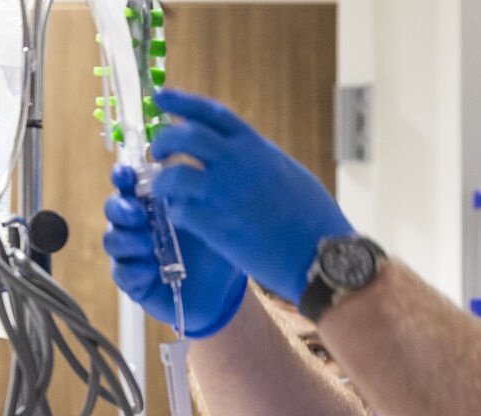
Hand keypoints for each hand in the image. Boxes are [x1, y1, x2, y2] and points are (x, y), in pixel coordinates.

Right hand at [104, 164, 247, 336]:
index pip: (129, 183)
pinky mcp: (133, 281)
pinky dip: (133, 270)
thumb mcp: (215, 219)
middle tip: (138, 213)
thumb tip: (193, 168)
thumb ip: (201, 196)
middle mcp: (138, 225)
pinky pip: (121, 273)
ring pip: (112, 239)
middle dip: (121, 208)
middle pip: (113, 208)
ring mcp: (132, 252)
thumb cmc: (215, 247)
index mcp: (153, 203)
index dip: (122, 176)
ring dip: (126, 239)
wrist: (221, 289)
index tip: (127, 175)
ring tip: (148, 244)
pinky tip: (149, 271)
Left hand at [148, 89, 354, 303]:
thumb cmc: (315, 217)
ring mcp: (224, 194)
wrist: (322, 253)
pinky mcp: (216, 226)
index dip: (181, 102)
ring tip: (162, 190)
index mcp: (256, 147)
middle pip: (184, 137)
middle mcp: (237, 164)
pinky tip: (181, 218)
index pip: (211, 113)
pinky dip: (176, 213)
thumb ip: (260, 161)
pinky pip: (180, 212)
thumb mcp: (289, 173)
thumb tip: (246, 156)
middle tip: (158, 152)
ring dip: (162, 182)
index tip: (161, 98)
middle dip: (164, 141)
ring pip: (173, 176)